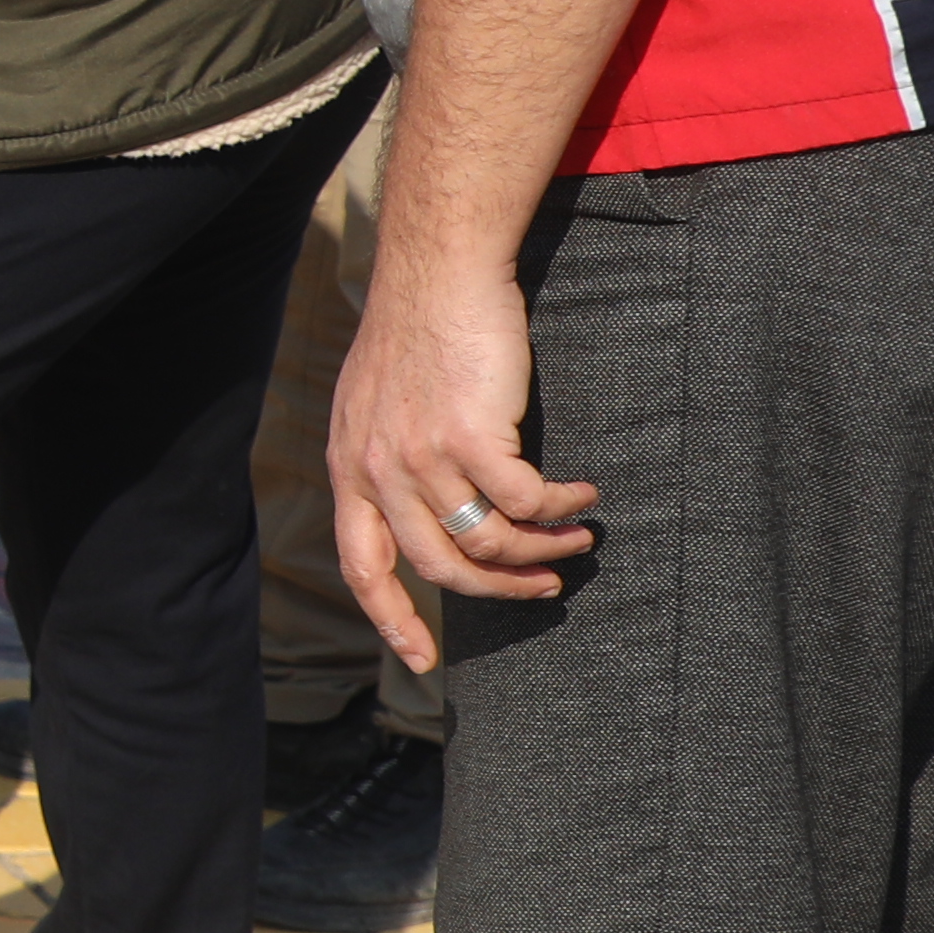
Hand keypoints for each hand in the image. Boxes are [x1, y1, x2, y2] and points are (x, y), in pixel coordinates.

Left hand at [329, 250, 593, 668]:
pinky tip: (583, 493)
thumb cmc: (419, 331)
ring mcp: (421, 455)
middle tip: (546, 588)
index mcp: (350, 468)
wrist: (438, 271)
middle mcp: (377, 470)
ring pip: (488, 540)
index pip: (362, 566)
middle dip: (499, 590)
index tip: (421, 661)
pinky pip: (525, 500)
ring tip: (577, 536)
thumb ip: (389, 458)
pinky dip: (561, 505)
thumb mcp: (376, 404)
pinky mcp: (470, 435)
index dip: (391, 618)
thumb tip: (426, 508)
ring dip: (541, 549)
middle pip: (439, 567)